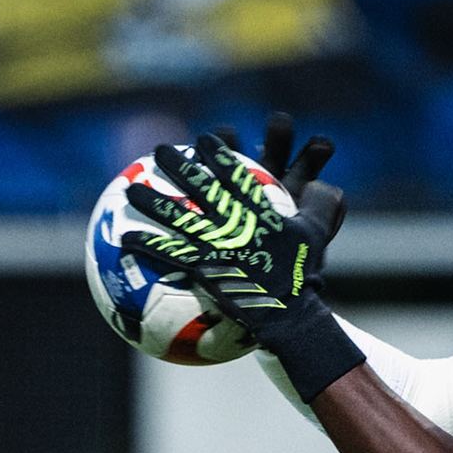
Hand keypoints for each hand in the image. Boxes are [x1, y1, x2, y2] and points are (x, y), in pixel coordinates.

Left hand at [123, 134, 362, 401]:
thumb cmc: (303, 274)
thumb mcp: (317, 234)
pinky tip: (124, 237)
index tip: (203, 139)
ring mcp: (215, 244)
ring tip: (130, 189)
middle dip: (177, 164)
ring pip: (176, 214)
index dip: (217, 153)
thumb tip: (328, 183)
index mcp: (258, 209)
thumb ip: (320, 205)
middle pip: (198, 186)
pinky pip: (167, 253)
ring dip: (151, 200)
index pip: (234, 173)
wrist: (289, 313)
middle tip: (157, 150)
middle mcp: (232, 220)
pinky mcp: (201, 267)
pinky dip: (145, 243)